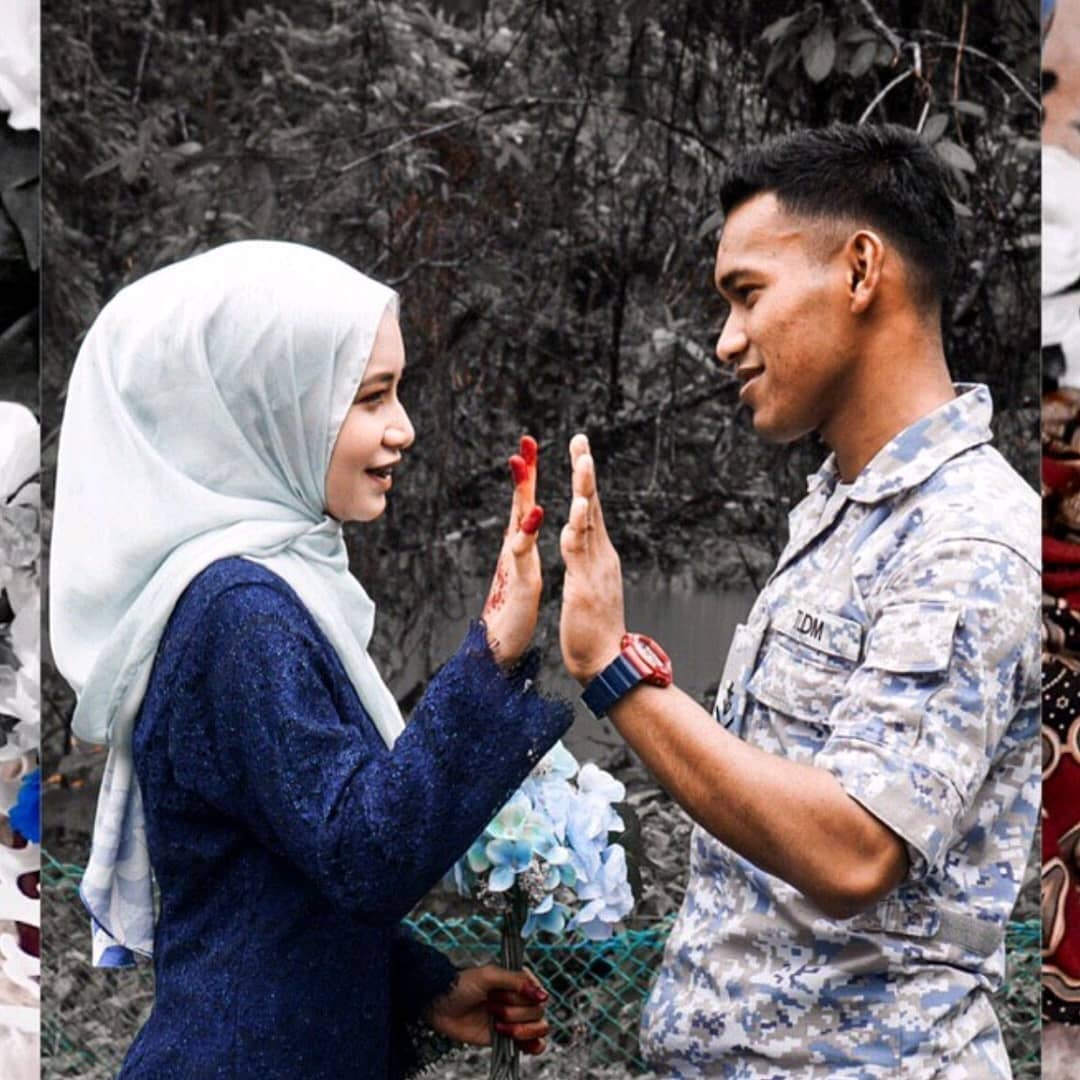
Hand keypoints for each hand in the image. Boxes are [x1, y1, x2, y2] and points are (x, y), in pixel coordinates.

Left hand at [426, 965, 549, 1054]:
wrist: (441, 1007)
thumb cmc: (462, 986)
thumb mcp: (488, 975)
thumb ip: (516, 982)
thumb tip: (543, 996)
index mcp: (518, 981)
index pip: (538, 993)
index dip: (522, 997)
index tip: (500, 994)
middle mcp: (520, 999)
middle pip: (538, 1012)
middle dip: (514, 1012)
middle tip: (491, 1007)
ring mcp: (515, 1019)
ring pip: (538, 1028)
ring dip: (520, 1029)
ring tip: (498, 1026)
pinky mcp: (509, 1037)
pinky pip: (534, 1045)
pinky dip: (533, 1046)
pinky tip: (522, 1045)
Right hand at [482, 435, 543, 666]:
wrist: (499, 645)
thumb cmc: (512, 609)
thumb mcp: (521, 570)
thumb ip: (520, 546)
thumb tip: (522, 525)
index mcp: (520, 544)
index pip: (526, 502)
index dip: (529, 476)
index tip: (530, 447)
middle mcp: (514, 548)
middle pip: (519, 503)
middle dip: (522, 474)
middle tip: (524, 445)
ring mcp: (515, 562)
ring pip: (517, 520)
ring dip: (521, 492)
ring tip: (524, 465)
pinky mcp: (519, 579)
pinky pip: (522, 553)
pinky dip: (526, 532)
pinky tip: (536, 514)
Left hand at [559, 433, 625, 682]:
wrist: (607, 661)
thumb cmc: (595, 628)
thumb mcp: (588, 584)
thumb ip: (585, 559)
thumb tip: (581, 538)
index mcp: (599, 555)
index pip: (591, 508)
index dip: (585, 478)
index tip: (580, 449)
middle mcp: (601, 556)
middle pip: (593, 505)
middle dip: (586, 471)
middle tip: (580, 441)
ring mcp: (595, 570)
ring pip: (589, 523)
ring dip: (586, 491)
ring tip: (582, 463)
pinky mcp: (584, 587)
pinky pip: (579, 555)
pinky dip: (577, 533)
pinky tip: (573, 513)